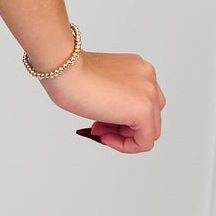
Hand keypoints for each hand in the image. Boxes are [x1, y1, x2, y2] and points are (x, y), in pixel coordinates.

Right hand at [36, 49, 164, 152]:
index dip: (120, 116)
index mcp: (137, 68)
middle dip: (122, 127)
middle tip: (99, 128)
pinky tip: (105, 138)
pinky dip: (126, 146)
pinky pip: (145, 141)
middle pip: (148, 115)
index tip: (100, 119)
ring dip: (124, 137)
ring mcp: (149, 93)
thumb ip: (113, 97)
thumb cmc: (71, 73)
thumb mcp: (100, 84)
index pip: (140, 101)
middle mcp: (148, 78)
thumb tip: (111, 117)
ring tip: (100, 132)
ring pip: (149, 129)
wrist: (66, 69)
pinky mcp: (144, 110)